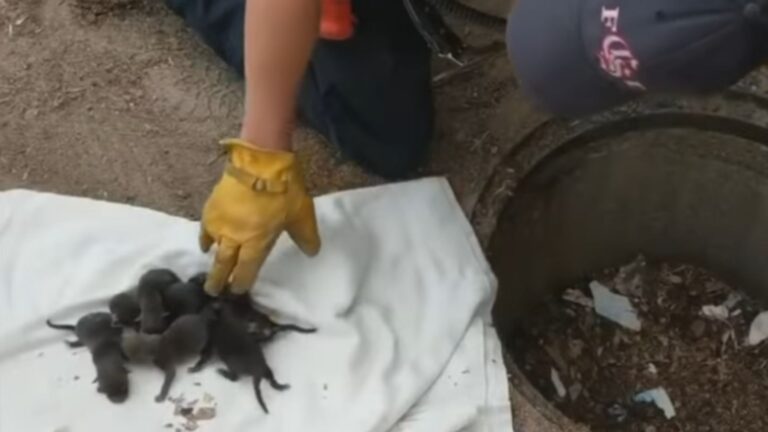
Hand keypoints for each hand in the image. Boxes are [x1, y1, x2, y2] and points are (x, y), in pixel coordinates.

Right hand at [200, 138, 320, 295]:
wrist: (260, 160)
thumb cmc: (285, 189)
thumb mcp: (302, 214)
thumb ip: (306, 236)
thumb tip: (312, 252)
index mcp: (256, 242)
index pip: (246, 270)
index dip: (241, 282)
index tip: (237, 291)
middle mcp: (234, 237)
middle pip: (223, 264)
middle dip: (218, 280)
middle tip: (213, 292)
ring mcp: (220, 222)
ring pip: (213, 247)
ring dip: (212, 260)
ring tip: (210, 268)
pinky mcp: (212, 206)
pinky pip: (205, 228)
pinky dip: (205, 238)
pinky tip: (205, 243)